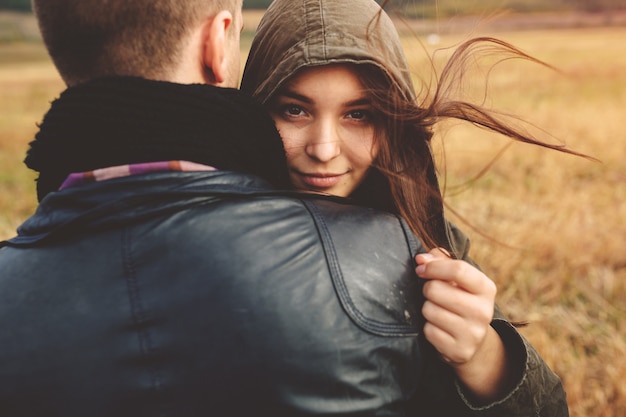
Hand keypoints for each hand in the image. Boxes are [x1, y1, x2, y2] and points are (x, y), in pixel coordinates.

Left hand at [416, 248, 495, 364]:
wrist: (474, 341)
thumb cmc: (460, 300)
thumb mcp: (458, 279)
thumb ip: (441, 261)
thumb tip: (421, 259)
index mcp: (486, 288)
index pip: (458, 269)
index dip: (433, 267)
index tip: (421, 269)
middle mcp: (484, 311)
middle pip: (436, 290)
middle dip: (427, 289)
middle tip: (433, 295)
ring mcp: (473, 333)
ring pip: (429, 310)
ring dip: (427, 309)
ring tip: (438, 311)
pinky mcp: (460, 351)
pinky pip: (429, 331)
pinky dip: (428, 328)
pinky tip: (439, 328)